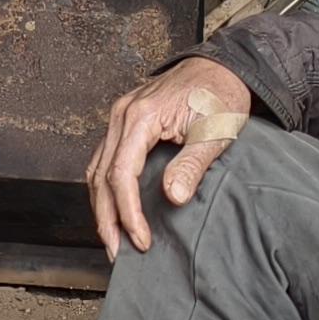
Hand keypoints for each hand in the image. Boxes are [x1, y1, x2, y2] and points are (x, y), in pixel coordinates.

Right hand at [86, 57, 256, 253]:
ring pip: (96, 170)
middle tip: (117, 252)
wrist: (221, 67)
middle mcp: (122, 116)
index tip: (141, 239)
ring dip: (102, 207)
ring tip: (113, 239)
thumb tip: (172, 197)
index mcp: (141, 116)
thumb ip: (193, 164)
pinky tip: (115, 209)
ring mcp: (120, 118)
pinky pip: (105, 160)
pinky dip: (106, 189)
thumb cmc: (220, 94)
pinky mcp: (125, 124)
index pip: (121, 174)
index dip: (128, 213)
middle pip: (100, 176)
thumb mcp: (215, 131)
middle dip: (106, 219)